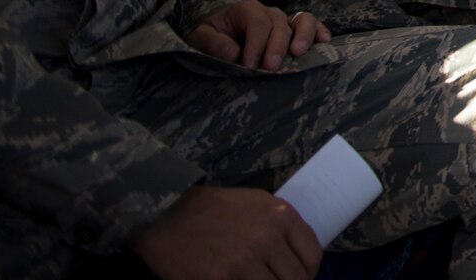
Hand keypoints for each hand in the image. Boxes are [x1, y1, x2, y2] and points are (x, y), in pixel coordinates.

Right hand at [130, 186, 320, 279]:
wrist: (164, 215)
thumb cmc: (210, 209)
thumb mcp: (255, 204)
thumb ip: (279, 225)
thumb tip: (297, 254)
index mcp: (280, 216)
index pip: (312, 256)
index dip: (308, 273)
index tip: (301, 279)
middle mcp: (267, 237)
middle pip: (296, 279)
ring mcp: (245, 260)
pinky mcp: (222, 279)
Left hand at [185, 0, 328, 71]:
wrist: (219, 33)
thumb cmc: (212, 36)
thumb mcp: (200, 37)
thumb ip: (212, 43)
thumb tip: (233, 52)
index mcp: (246, 9)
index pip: (257, 23)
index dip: (255, 45)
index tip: (248, 66)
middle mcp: (269, 12)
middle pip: (279, 24)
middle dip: (276, 47)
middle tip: (270, 68)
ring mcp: (285, 20)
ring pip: (302, 19)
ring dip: (303, 36)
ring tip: (298, 53)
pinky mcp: (295, 30)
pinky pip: (313, 25)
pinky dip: (320, 32)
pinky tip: (323, 42)